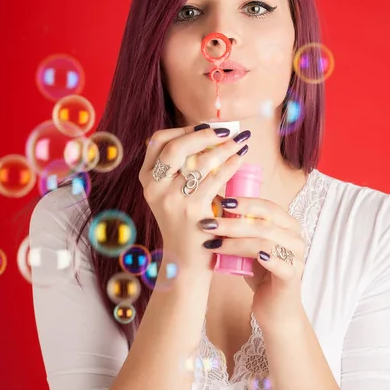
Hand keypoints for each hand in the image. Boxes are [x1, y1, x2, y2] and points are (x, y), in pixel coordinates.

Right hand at [139, 123, 250, 277]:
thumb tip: (212, 133)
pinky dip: (231, 164)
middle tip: (227, 130)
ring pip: (200, 162)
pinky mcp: (192, 210)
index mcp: (147, 179)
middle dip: (204, 134)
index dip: (183, 129)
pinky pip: (215, 179)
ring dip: (224, 147)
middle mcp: (154, 187)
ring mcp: (172, 199)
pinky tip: (241, 158)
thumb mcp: (172, 194)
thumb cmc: (186, 222)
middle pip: (176, 147)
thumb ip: (182, 168)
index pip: (158, 141)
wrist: (186, 261)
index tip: (206, 127)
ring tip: (241, 141)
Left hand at [198, 196, 305, 327]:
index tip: (221, 203)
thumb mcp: (248, 247)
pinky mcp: (293, 278)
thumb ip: (239, 229)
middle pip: (264, 223)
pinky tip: (256, 258)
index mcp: (287, 225)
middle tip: (209, 224)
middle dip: (233, 222)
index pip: (267, 207)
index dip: (245, 202)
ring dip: (237, 242)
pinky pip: (282, 265)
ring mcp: (296, 258)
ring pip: (266, 243)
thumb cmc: (260, 273)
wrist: (275, 308)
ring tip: (214, 244)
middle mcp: (295, 238)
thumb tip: (213, 207)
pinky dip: (269, 260)